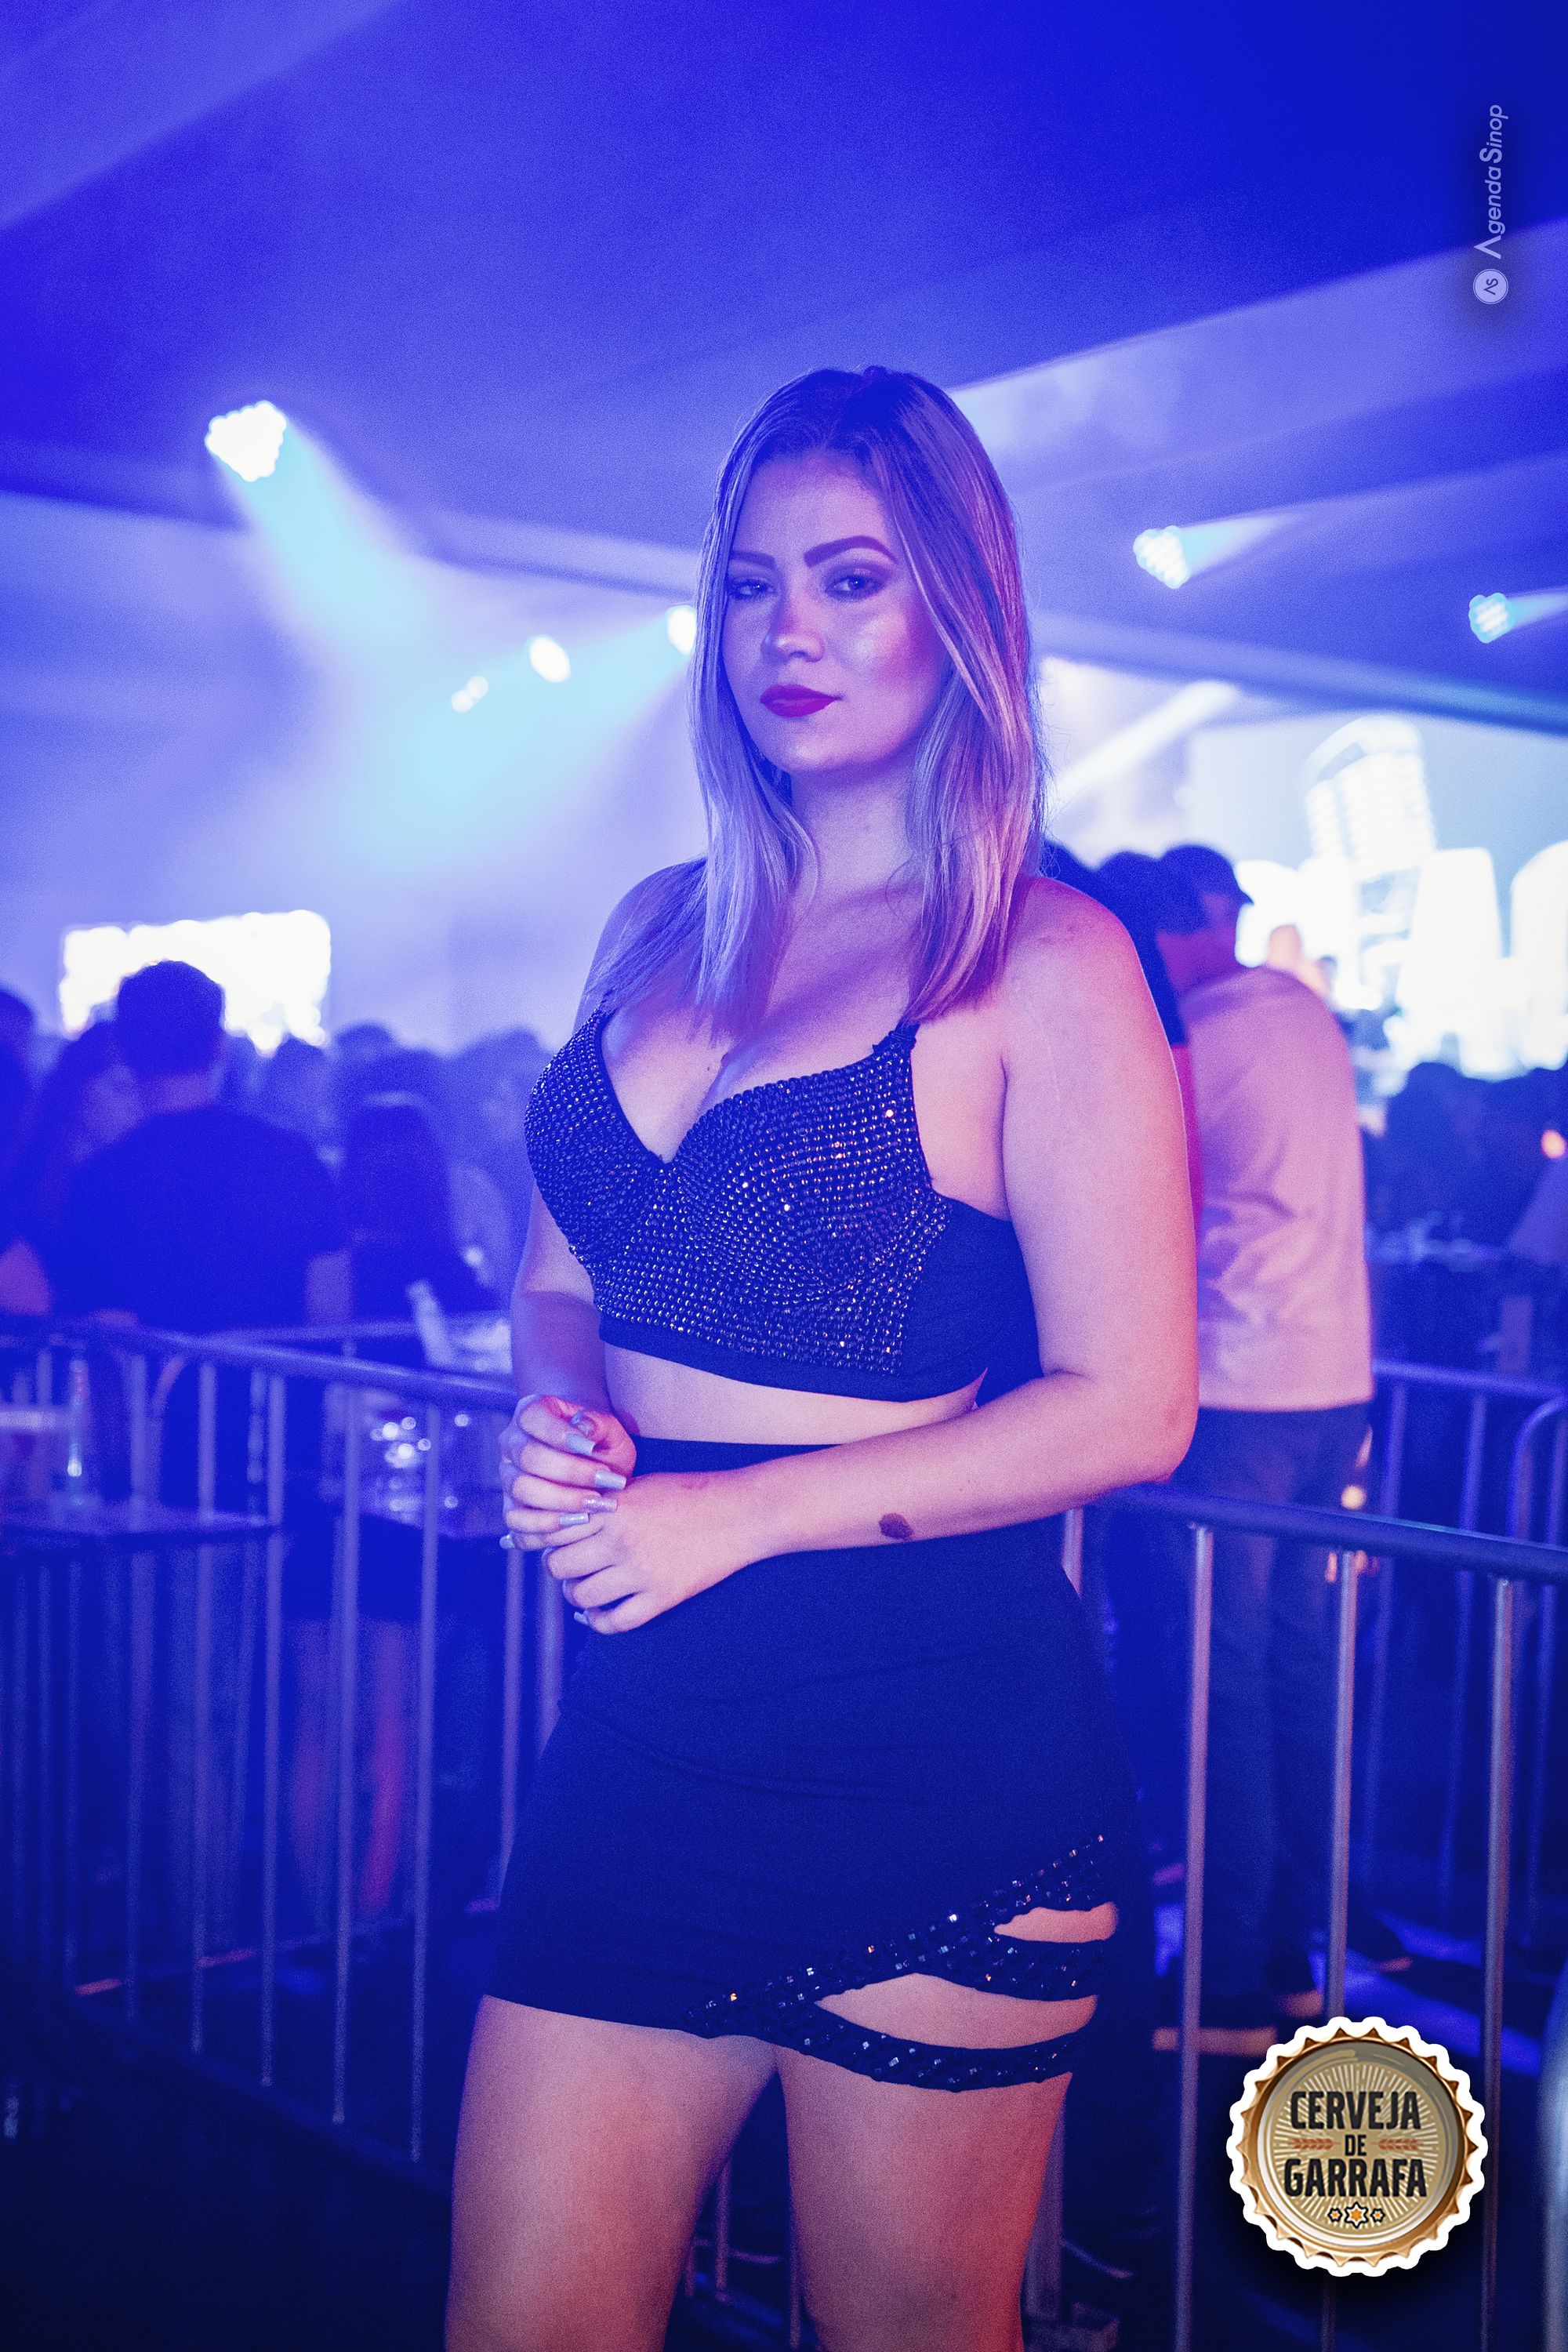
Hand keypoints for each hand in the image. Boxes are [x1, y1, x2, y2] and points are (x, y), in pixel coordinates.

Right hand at [500, 1392, 637, 1547]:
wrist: (600, 1473)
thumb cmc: (602, 1448)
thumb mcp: (610, 1433)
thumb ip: (600, 1424)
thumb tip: (584, 1427)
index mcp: (530, 1414)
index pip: (531, 1417)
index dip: (557, 1432)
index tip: (591, 1447)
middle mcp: (512, 1444)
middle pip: (528, 1456)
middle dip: (570, 1471)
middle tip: (605, 1480)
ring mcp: (508, 1477)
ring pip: (521, 1488)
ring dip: (562, 1499)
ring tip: (597, 1503)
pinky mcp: (511, 1508)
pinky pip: (516, 1520)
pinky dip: (547, 1524)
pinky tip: (578, 1521)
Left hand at [537, 1468, 752, 1633]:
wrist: (739, 1512)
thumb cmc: (689, 1493)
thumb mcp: (638, 1486)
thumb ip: (601, 1505)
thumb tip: (563, 1524)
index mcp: (612, 1509)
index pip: (554, 1531)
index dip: (548, 1538)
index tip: (555, 1541)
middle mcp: (621, 1541)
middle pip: (558, 1566)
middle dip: (557, 1568)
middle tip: (568, 1565)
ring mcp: (641, 1572)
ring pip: (581, 1595)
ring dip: (576, 1594)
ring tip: (585, 1587)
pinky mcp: (662, 1597)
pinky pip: (615, 1622)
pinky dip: (599, 1622)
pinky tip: (599, 1612)